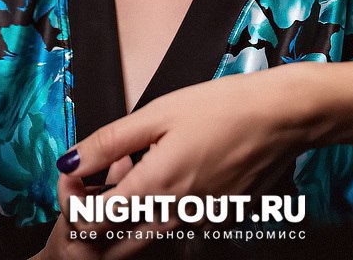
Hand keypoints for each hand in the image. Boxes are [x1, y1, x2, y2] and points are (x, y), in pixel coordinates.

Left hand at [54, 63, 352, 233]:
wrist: (283, 117)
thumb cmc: (225, 107)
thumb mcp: (158, 113)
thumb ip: (108, 142)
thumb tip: (69, 161)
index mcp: (155, 186)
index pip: (94, 222)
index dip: (74, 203)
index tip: (74, 179)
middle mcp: (176, 215)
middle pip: (117, 247)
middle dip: (96, 228)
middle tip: (93, 192)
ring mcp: (200, 223)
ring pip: (148, 242)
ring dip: (128, 224)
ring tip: (130, 181)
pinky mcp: (219, 221)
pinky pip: (178, 232)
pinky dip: (160, 217)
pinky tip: (167, 181)